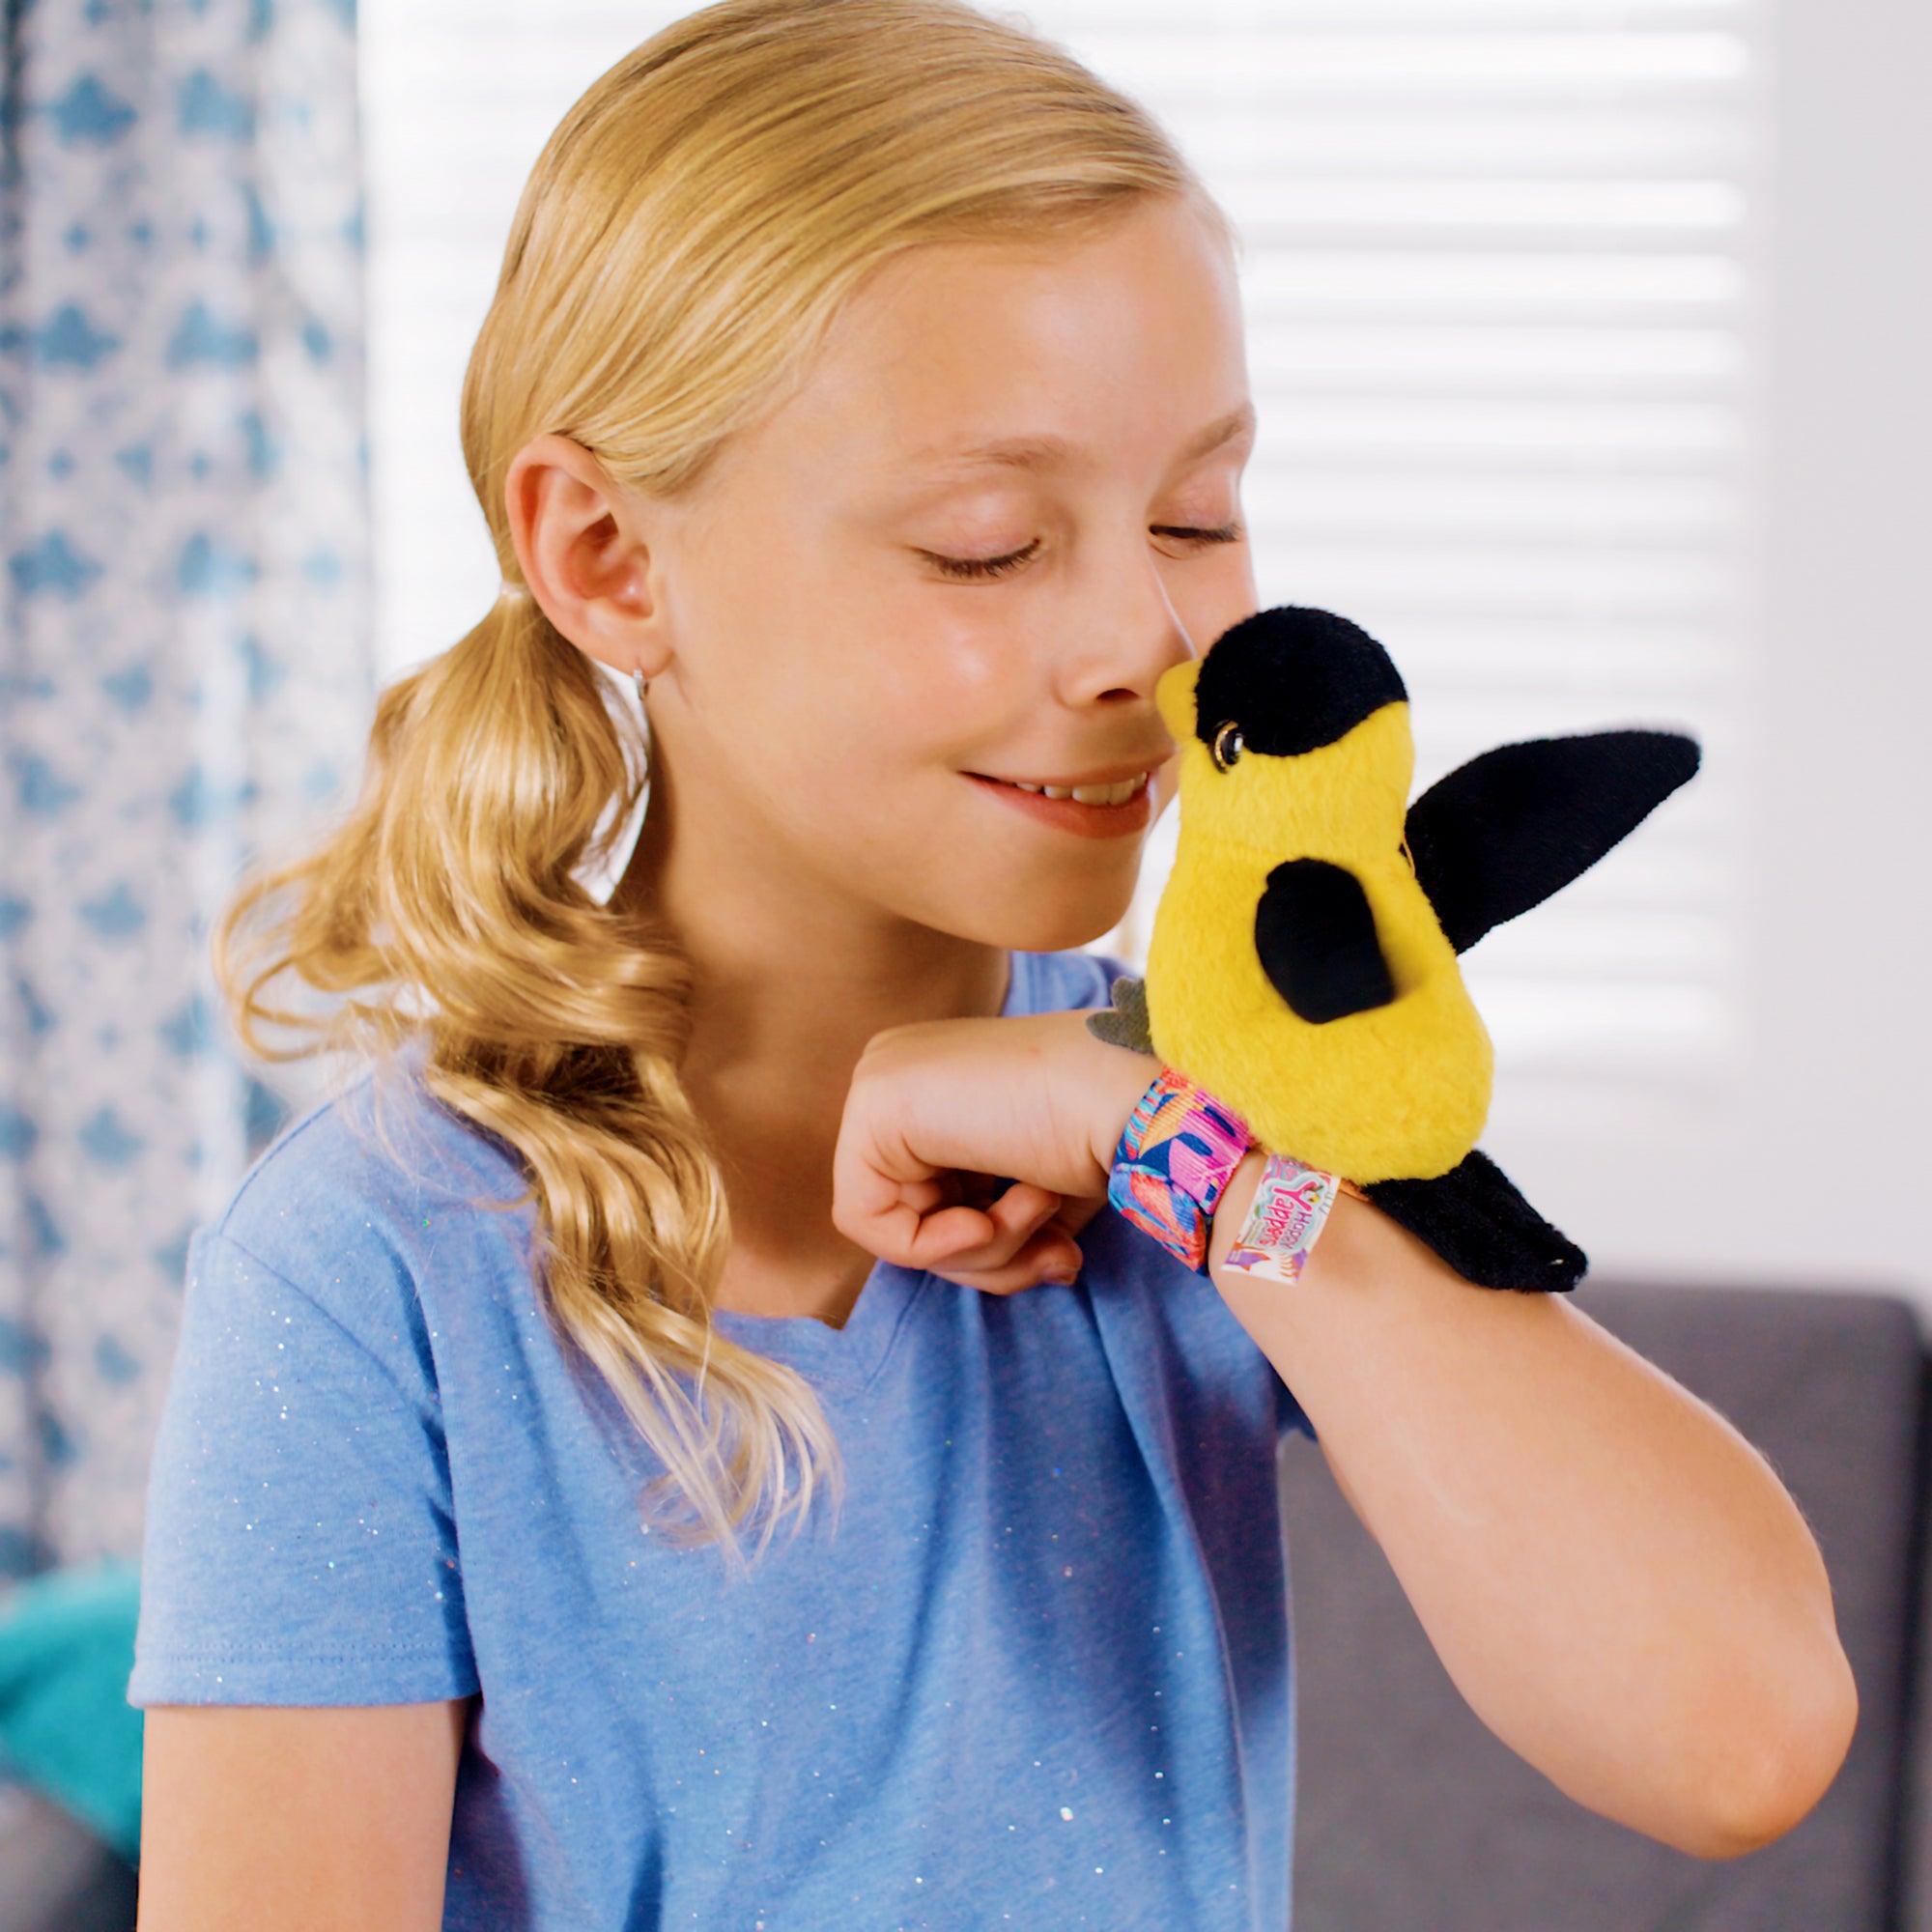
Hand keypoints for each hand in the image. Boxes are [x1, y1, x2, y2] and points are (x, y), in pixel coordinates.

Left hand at [831, 1010, 1155, 1293]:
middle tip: (1057, 1254)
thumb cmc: (1108, 1134)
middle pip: (912, 1215)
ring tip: (1041, 1205)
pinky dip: (935, 1246)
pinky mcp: (873, 1104)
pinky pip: (867, 1220)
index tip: (1060, 1251)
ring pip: (897, 1225)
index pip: (934, 1199)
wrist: (1135, 1097)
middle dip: (990, 1257)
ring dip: (983, 1247)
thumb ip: (1008, 1226)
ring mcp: (882, 1080)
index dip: (996, 1245)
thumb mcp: (1044, 1190)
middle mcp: (903, 1072)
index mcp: (939, 1081)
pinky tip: (987, 1220)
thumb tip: (1035, 1265)